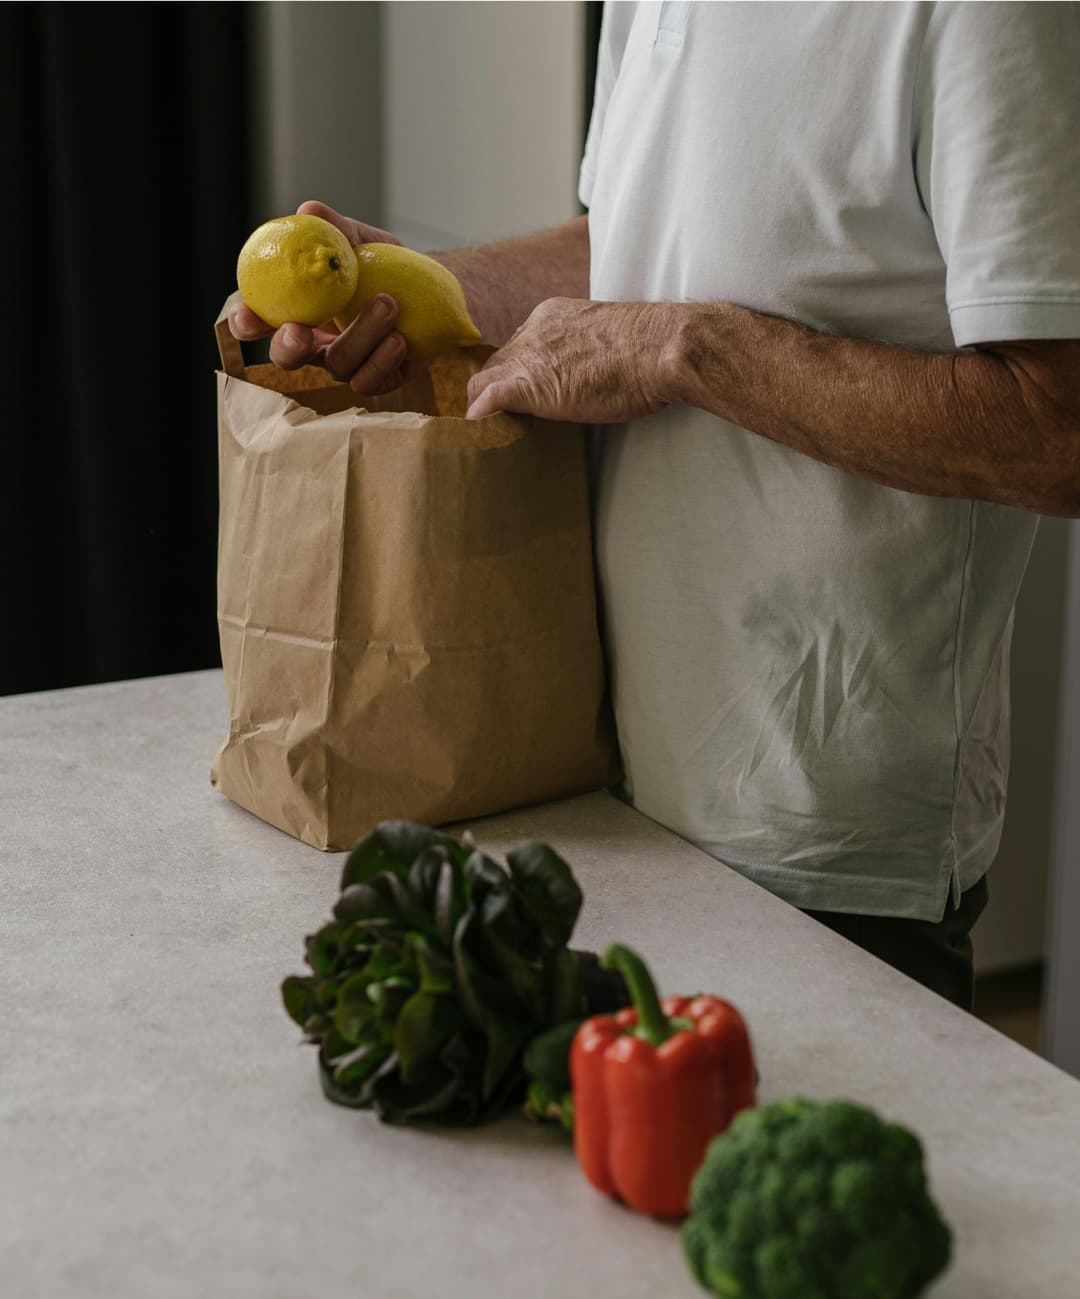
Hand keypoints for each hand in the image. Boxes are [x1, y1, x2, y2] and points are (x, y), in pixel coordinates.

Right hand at [228, 199, 419, 396]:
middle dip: (287, 348)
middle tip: (300, 330)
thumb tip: (309, 211)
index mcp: (296, 308)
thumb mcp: (360, 241)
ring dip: (360, 336)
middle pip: (286, 358)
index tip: (248, 318)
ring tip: (388, 303)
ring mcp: (345, 364)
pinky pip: (370, 380)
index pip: (259, 319)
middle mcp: (315, 342)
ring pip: (337, 365)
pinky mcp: (376, 378)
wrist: (431, 287)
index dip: (245, 323)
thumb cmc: (383, 263)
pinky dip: (383, 359)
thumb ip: (335, 230)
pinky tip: (399, 338)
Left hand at [464, 298, 671, 422]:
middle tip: (502, 417)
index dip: (520, 370)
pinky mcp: (530, 386)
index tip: (529, 389)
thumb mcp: (612, 338)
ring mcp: (529, 358)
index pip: (520, 345)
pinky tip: (478, 433)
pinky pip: (487, 399)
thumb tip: (594, 372)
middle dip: (496, 389)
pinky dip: (480, 416)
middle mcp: (534, 331)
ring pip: (483, 381)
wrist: (661, 348)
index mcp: (552, 315)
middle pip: (497, 363)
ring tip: (489, 430)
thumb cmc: (652, 348)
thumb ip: (590, 350)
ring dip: (484, 406)